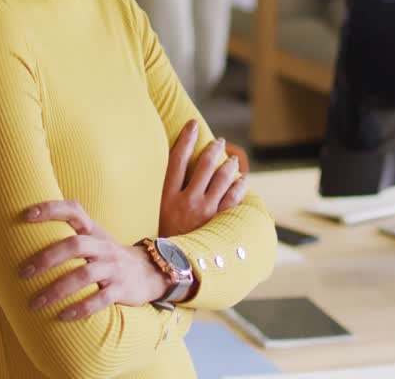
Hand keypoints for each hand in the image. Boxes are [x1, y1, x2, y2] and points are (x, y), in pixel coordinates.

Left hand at [21, 200, 171, 320]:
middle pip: (75, 245)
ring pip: (84, 275)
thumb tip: (25, 233)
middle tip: (23, 273)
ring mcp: (114, 268)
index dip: (51, 209)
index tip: (26, 215)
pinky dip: (80, 309)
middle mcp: (103, 246)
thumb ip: (69, 233)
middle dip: (46, 259)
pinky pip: (100, 300)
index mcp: (93, 231)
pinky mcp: (121, 289)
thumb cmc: (108, 256)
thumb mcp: (94, 238)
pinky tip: (62, 316)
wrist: (149, 271)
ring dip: (56, 290)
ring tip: (35, 303)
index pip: (73, 210)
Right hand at [160, 120, 248, 237]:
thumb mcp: (152, 217)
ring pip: (222, 178)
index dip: (186, 139)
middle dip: (213, 149)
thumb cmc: (160, 240)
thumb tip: (166, 178)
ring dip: (229, 164)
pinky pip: (234, 198)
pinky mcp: (218, 223)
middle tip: (219, 141)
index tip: (193, 125)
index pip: (177, 159)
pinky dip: (239, 185)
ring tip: (232, 159)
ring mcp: (204, 211)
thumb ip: (160, 197)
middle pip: (204, 165)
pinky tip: (242, 180)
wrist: (170, 270)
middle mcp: (186, 200)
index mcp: (166, 196)